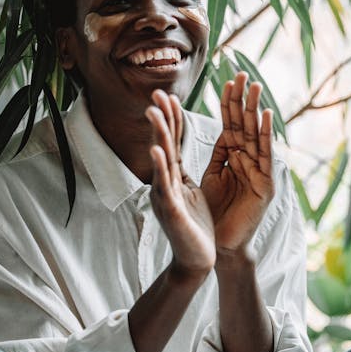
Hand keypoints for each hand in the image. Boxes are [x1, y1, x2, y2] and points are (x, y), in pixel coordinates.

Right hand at [146, 90, 215, 275]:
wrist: (196, 259)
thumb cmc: (195, 226)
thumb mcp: (191, 191)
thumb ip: (183, 172)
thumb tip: (177, 152)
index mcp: (174, 177)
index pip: (173, 142)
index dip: (172, 119)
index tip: (169, 95)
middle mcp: (165, 183)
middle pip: (164, 145)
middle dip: (161, 118)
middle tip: (156, 93)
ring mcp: (165, 195)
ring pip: (162, 161)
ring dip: (158, 135)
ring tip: (153, 112)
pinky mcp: (171, 210)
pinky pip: (165, 185)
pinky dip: (160, 167)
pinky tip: (157, 150)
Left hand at [201, 72, 274, 254]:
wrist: (220, 246)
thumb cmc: (216, 213)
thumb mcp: (213, 177)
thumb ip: (219, 155)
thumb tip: (221, 130)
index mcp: (235, 159)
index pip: (231, 125)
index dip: (229, 104)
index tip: (227, 79)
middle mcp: (249, 162)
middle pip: (245, 125)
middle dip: (243, 100)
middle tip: (242, 72)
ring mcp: (259, 173)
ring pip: (256, 136)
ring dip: (255, 110)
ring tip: (255, 86)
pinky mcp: (266, 186)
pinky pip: (265, 157)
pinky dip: (265, 136)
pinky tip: (264, 116)